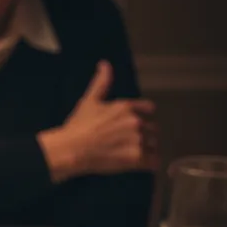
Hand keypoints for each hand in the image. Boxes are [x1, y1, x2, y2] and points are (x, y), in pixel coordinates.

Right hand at [38, 61, 157, 181]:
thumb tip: (105, 63)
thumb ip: (101, 82)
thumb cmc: (79, 125)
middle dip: (143, 134)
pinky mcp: (137, 159)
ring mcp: (138, 141)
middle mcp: (136, 122)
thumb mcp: (89, 100)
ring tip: (130, 152)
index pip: (149, 108)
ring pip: (154, 145)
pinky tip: (138, 163)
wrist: (71, 149)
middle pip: (152, 129)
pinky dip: (149, 163)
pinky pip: (154, 162)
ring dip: (147, 149)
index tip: (134, 122)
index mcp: (126, 107)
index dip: (143, 115)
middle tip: (126, 141)